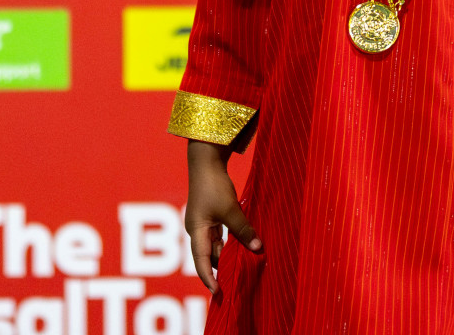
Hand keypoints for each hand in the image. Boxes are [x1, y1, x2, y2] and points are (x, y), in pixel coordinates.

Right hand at [183, 140, 262, 293]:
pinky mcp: (209, 216)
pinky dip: (229, 243)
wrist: (206, 162)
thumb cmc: (214, 186)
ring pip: (214, 246)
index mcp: (196, 231)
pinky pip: (218, 236)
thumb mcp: (230, 209)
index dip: (209, 278)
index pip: (201, 262)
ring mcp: (202, 223)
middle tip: (235, 283)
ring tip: (241, 268)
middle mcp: (196, 230)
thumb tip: (257, 248)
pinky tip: (241, 247)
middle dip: (220, 269)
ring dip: (227, 255)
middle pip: (208, 256)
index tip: (219, 292)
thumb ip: (242, 230)